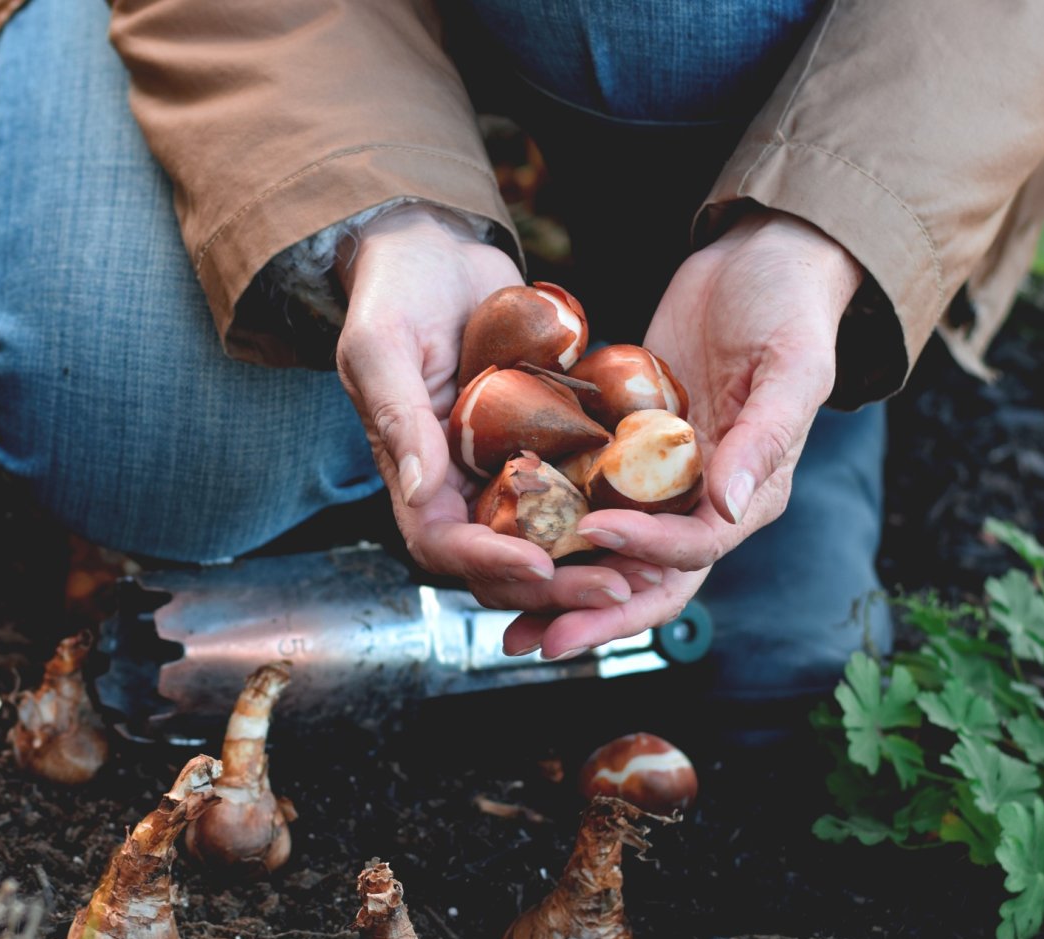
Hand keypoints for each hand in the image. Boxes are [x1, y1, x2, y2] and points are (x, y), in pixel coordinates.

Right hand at [335, 205, 640, 618]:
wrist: (437, 247)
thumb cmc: (396, 290)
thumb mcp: (382, 345)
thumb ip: (398, 416)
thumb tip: (423, 493)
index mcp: (412, 472)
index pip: (442, 542)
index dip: (487, 562)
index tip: (538, 563)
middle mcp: (459, 482)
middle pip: (502, 558)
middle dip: (555, 584)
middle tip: (615, 587)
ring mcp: (504, 464)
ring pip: (547, 536)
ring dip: (591, 561)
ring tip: (645, 572)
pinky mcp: (546, 439)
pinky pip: (579, 487)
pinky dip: (614, 510)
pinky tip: (661, 518)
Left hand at [503, 208, 865, 658]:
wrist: (761, 260)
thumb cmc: (790, 308)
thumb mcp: (794, 365)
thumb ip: (764, 437)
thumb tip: (724, 506)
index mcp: (749, 496)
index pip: (693, 551)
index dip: (644, 554)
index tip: (595, 535)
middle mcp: (702, 504)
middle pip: (644, 580)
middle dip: (590, 615)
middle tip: (533, 641)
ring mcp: (660, 483)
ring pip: (607, 557)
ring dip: (559, 592)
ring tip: (503, 622)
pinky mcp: (624, 454)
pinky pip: (582, 503)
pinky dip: (546, 531)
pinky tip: (496, 542)